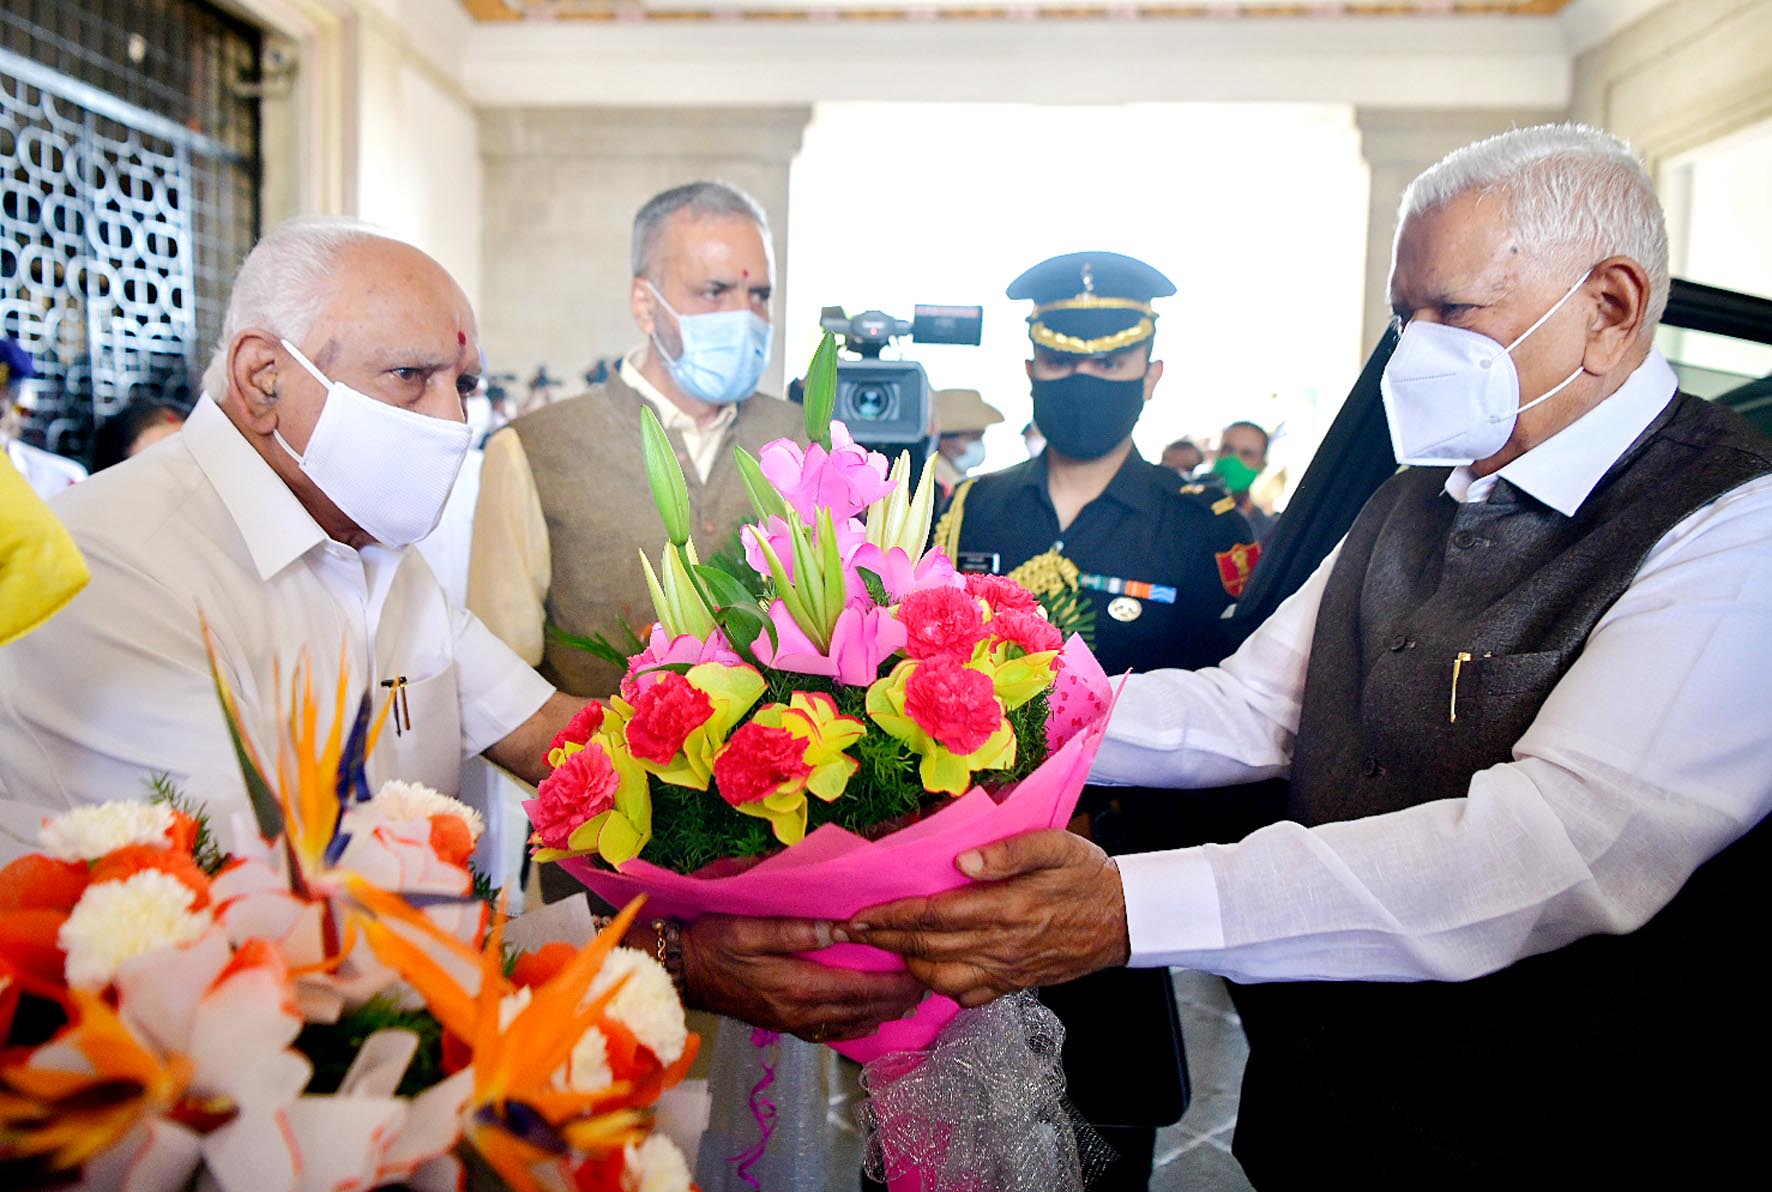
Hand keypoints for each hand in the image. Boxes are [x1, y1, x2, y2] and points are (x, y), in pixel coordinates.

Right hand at [678, 914, 924, 1043]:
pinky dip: (858, 1025)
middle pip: (863, 1012)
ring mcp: (794, 1023)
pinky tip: (869, 1019)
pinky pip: (832, 1032)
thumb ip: (800, 930)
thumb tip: (845, 928)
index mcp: (799, 987)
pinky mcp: (787, 1025)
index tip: (921, 973)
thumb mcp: (753, 928)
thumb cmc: (717, 943)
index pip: (861, 990)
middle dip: (898, 1001)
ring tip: (908, 1000)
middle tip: (928, 986)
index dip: (895, 985)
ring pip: (851, 1026)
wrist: (685, 972)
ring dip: (883, 1014)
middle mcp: (802, 1012)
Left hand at [836, 829, 1129, 1007]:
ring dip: (906, 965)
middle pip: (927, 947)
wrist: (1127, 918)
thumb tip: (960, 861)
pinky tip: (925, 972)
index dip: (892, 917)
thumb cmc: (1088, 874)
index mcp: (1007, 908)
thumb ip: (1008, 851)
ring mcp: (1007, 970)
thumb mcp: (1056, 845)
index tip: (859, 915)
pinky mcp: (1015, 984)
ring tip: (884, 948)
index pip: (934, 915)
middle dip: (883, 941)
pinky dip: (939, 988)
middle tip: (848, 933)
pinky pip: (968, 996)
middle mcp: (1002, 945)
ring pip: (941, 979)